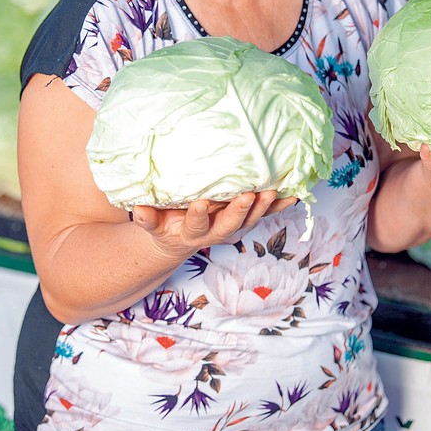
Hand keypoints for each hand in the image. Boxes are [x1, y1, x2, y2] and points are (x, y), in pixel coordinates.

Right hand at [130, 190, 297, 252]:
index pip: (196, 226)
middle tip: (246, 196)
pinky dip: (279, 205)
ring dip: (263, 207)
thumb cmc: (164, 225)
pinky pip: (264, 213)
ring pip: (250, 219)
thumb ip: (147, 218)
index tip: (200, 203)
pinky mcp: (245, 219)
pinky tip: (293, 194)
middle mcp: (216, 232)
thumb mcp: (152, 224)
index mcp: (192, 233)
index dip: (198, 216)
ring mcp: (233, 227)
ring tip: (273, 192)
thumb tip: (136, 208)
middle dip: (238, 211)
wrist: (179, 239)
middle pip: (229, 225)